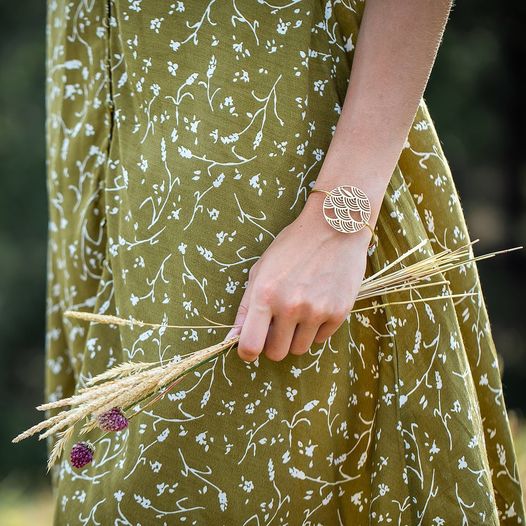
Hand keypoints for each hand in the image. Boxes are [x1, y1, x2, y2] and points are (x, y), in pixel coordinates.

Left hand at [223, 195, 371, 361]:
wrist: (334, 226)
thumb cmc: (292, 246)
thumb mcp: (260, 270)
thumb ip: (245, 307)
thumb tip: (232, 338)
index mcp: (264, 295)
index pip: (249, 345)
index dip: (247, 352)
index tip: (250, 348)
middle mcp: (290, 306)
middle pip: (276, 353)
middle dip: (273, 343)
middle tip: (278, 325)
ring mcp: (316, 311)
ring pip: (299, 350)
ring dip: (295, 337)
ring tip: (299, 312)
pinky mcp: (339, 313)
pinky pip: (320, 339)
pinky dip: (316, 329)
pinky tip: (318, 304)